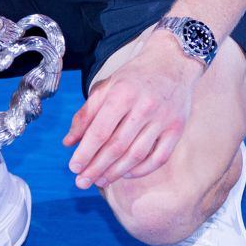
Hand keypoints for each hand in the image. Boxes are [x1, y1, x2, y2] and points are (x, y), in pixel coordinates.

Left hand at [62, 33, 202, 188]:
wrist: (173, 63)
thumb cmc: (135, 77)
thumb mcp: (107, 87)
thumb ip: (86, 114)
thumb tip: (69, 142)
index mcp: (122, 94)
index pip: (100, 130)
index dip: (86, 152)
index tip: (73, 167)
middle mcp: (144, 107)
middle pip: (117, 146)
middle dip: (96, 167)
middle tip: (82, 182)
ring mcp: (163, 120)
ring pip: (137, 155)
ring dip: (116, 172)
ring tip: (100, 181)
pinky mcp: (177, 129)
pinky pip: (159, 158)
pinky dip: (141, 170)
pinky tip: (125, 174)